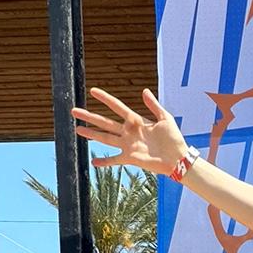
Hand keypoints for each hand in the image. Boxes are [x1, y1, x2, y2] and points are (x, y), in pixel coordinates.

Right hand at [72, 88, 186, 174]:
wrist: (179, 158)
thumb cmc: (174, 139)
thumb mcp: (165, 118)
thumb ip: (154, 105)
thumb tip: (144, 90)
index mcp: (136, 121)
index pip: (117, 107)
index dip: (105, 99)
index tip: (93, 90)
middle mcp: (129, 132)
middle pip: (105, 122)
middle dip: (90, 116)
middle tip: (74, 110)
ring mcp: (128, 145)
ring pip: (105, 138)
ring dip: (91, 134)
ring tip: (77, 129)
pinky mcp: (130, 158)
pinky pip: (114, 160)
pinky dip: (104, 162)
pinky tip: (93, 162)